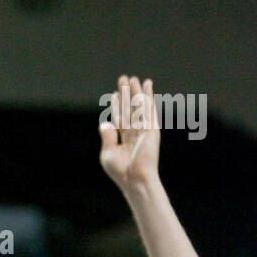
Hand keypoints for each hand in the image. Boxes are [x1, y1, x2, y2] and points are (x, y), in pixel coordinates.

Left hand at [99, 75, 160, 190]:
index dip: (116, 106)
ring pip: (138, 105)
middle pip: (129, 109)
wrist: (135, 178)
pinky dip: (148, 95)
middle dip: (126, 94)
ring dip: (136, 91)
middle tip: (123, 79)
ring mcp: (144, 129)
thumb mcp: (108, 153)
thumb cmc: (121, 171)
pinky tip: (147, 84)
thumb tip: (104, 123)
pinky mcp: (151, 127)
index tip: (114, 95)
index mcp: (123, 140)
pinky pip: (149, 107)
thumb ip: (107, 137)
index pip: (120, 119)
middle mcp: (134, 132)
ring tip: (132, 78)